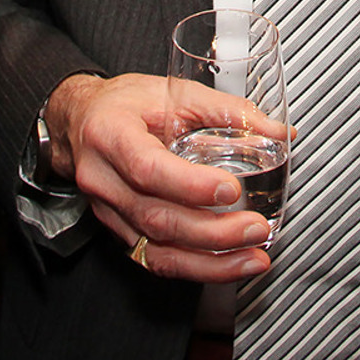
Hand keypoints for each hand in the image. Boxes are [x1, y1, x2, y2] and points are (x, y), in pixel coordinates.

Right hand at [45, 71, 285, 282]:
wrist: (82, 122)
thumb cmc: (125, 104)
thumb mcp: (172, 91)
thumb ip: (226, 110)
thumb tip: (277, 131)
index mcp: (111, 134)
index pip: (147, 168)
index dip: (189, 185)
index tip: (230, 190)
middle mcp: (103, 179)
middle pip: (156, 217)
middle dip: (212, 232)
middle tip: (255, 228)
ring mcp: (109, 212)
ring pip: (155, 250)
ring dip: (209, 262)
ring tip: (252, 258)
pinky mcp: (120, 233)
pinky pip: (155, 260)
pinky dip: (195, 268)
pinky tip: (227, 266)